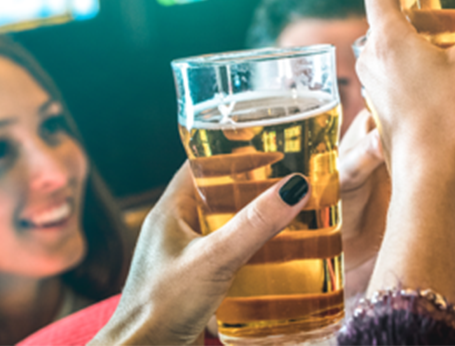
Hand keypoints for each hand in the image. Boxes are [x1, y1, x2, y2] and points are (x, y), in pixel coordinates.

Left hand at [90, 164, 307, 344]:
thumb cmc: (161, 307)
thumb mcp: (214, 259)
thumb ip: (252, 225)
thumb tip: (293, 188)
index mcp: (169, 212)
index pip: (201, 165)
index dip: (233, 153)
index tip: (270, 146)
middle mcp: (176, 231)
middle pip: (218, 196)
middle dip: (254, 189)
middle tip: (291, 181)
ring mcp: (186, 258)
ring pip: (226, 228)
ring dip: (256, 223)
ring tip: (293, 216)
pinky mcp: (197, 284)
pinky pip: (229, 258)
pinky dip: (253, 254)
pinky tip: (279, 260)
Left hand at [338, 108, 454, 296]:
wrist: (340, 244)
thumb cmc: (333, 204)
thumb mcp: (345, 178)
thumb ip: (360, 158)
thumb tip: (380, 136)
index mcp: (374, 127)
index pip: (409, 99)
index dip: (436, 91)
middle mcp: (397, 139)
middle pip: (437, 117)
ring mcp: (414, 161)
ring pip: (449, 140)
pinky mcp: (424, 184)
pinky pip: (452, 168)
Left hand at [358, 0, 454, 167]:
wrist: (430, 180)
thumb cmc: (449, 121)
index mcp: (387, 39)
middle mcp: (372, 60)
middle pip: (388, 18)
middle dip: (418, 7)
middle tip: (448, 0)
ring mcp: (375, 87)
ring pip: (396, 50)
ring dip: (425, 42)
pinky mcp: (384, 109)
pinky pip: (400, 76)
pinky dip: (423, 69)